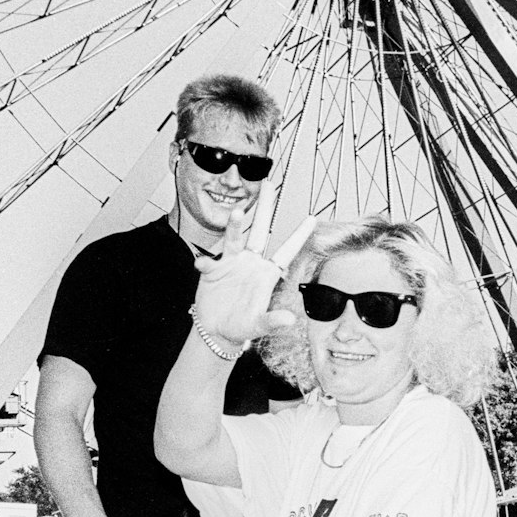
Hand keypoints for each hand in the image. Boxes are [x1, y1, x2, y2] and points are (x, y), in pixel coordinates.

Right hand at [193, 208, 315, 344]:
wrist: (216, 331)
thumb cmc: (241, 328)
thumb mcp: (258, 326)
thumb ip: (272, 321)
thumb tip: (289, 320)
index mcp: (267, 273)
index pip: (287, 250)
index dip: (299, 235)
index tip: (312, 218)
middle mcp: (251, 263)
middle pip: (259, 230)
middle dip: (264, 208)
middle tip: (268, 184)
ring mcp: (231, 263)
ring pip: (234, 238)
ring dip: (235, 226)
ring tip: (236, 214)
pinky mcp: (213, 270)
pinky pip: (210, 261)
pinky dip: (206, 261)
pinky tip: (203, 265)